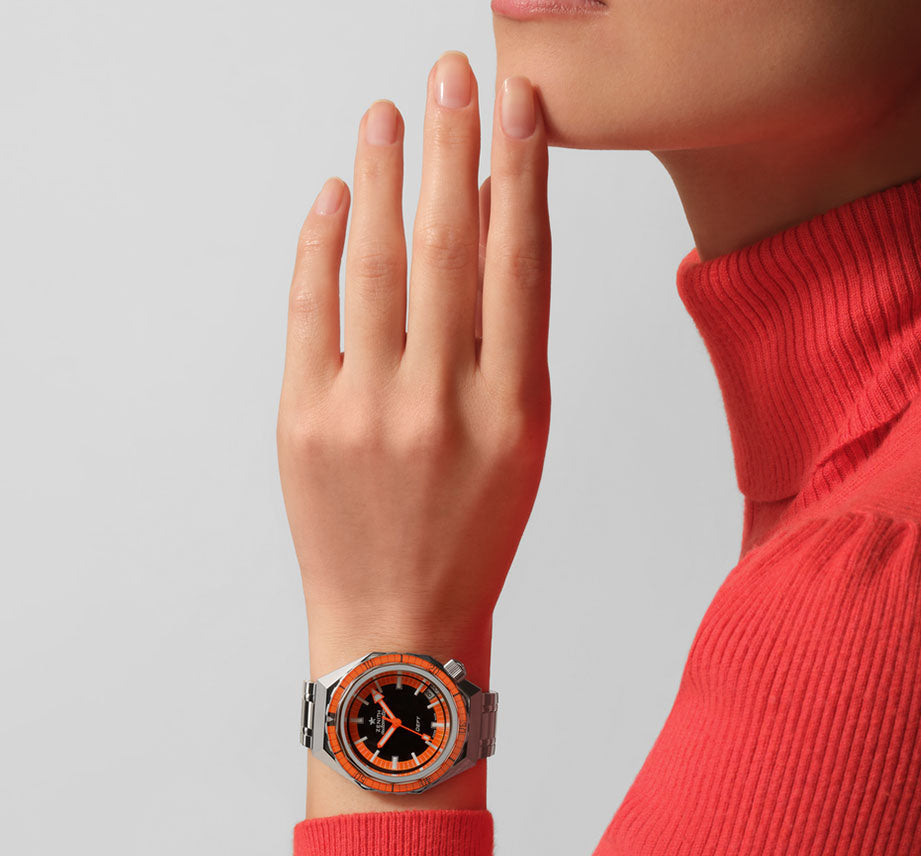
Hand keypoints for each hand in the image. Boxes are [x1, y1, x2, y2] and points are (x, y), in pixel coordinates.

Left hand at [277, 51, 551, 671]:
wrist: (399, 620)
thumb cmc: (470, 535)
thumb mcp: (518, 444)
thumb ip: (508, 342)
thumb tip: (492, 233)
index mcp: (515, 411)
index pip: (521, 267)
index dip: (523, 176)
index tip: (521, 108)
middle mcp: (446, 405)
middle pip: (452, 250)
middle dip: (454, 149)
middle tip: (452, 76)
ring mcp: (370, 414)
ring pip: (380, 268)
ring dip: (385, 179)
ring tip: (388, 114)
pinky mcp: (305, 425)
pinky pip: (312, 314)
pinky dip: (322, 246)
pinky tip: (336, 195)